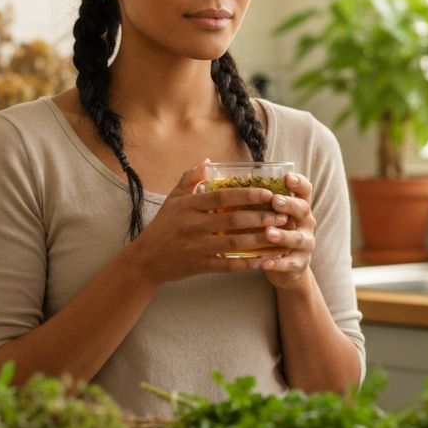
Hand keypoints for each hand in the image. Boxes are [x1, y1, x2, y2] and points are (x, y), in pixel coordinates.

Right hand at [127, 159, 289, 285]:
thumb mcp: (173, 199)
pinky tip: (263, 260)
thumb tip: (209, 161)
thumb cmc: (162, 226)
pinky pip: (227, 265)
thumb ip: (190, 179)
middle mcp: (193, 225)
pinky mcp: (200, 265)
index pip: (221, 197)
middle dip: (260, 217)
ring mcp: (197, 247)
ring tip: (279, 235)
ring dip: (258, 240)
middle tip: (281, 214)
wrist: (146, 259)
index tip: (267, 193)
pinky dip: (246, 264)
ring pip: (233, 243)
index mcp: (188, 206)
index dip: (246, 194)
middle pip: (232, 220)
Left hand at [257, 172, 315, 289]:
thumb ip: (252, 195)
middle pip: (303, 209)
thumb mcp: (267, 212)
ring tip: (268, 233)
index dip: (297, 182)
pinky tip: (264, 263)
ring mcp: (305, 243)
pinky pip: (290, 263)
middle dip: (289, 205)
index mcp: (297, 205)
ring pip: (298, 238)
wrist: (284, 265)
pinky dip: (277, 263)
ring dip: (283, 235)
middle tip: (274, 202)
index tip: (286, 177)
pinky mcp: (299, 263)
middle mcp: (305, 222)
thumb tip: (217, 170)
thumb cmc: (270, 229)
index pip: (304, 189)